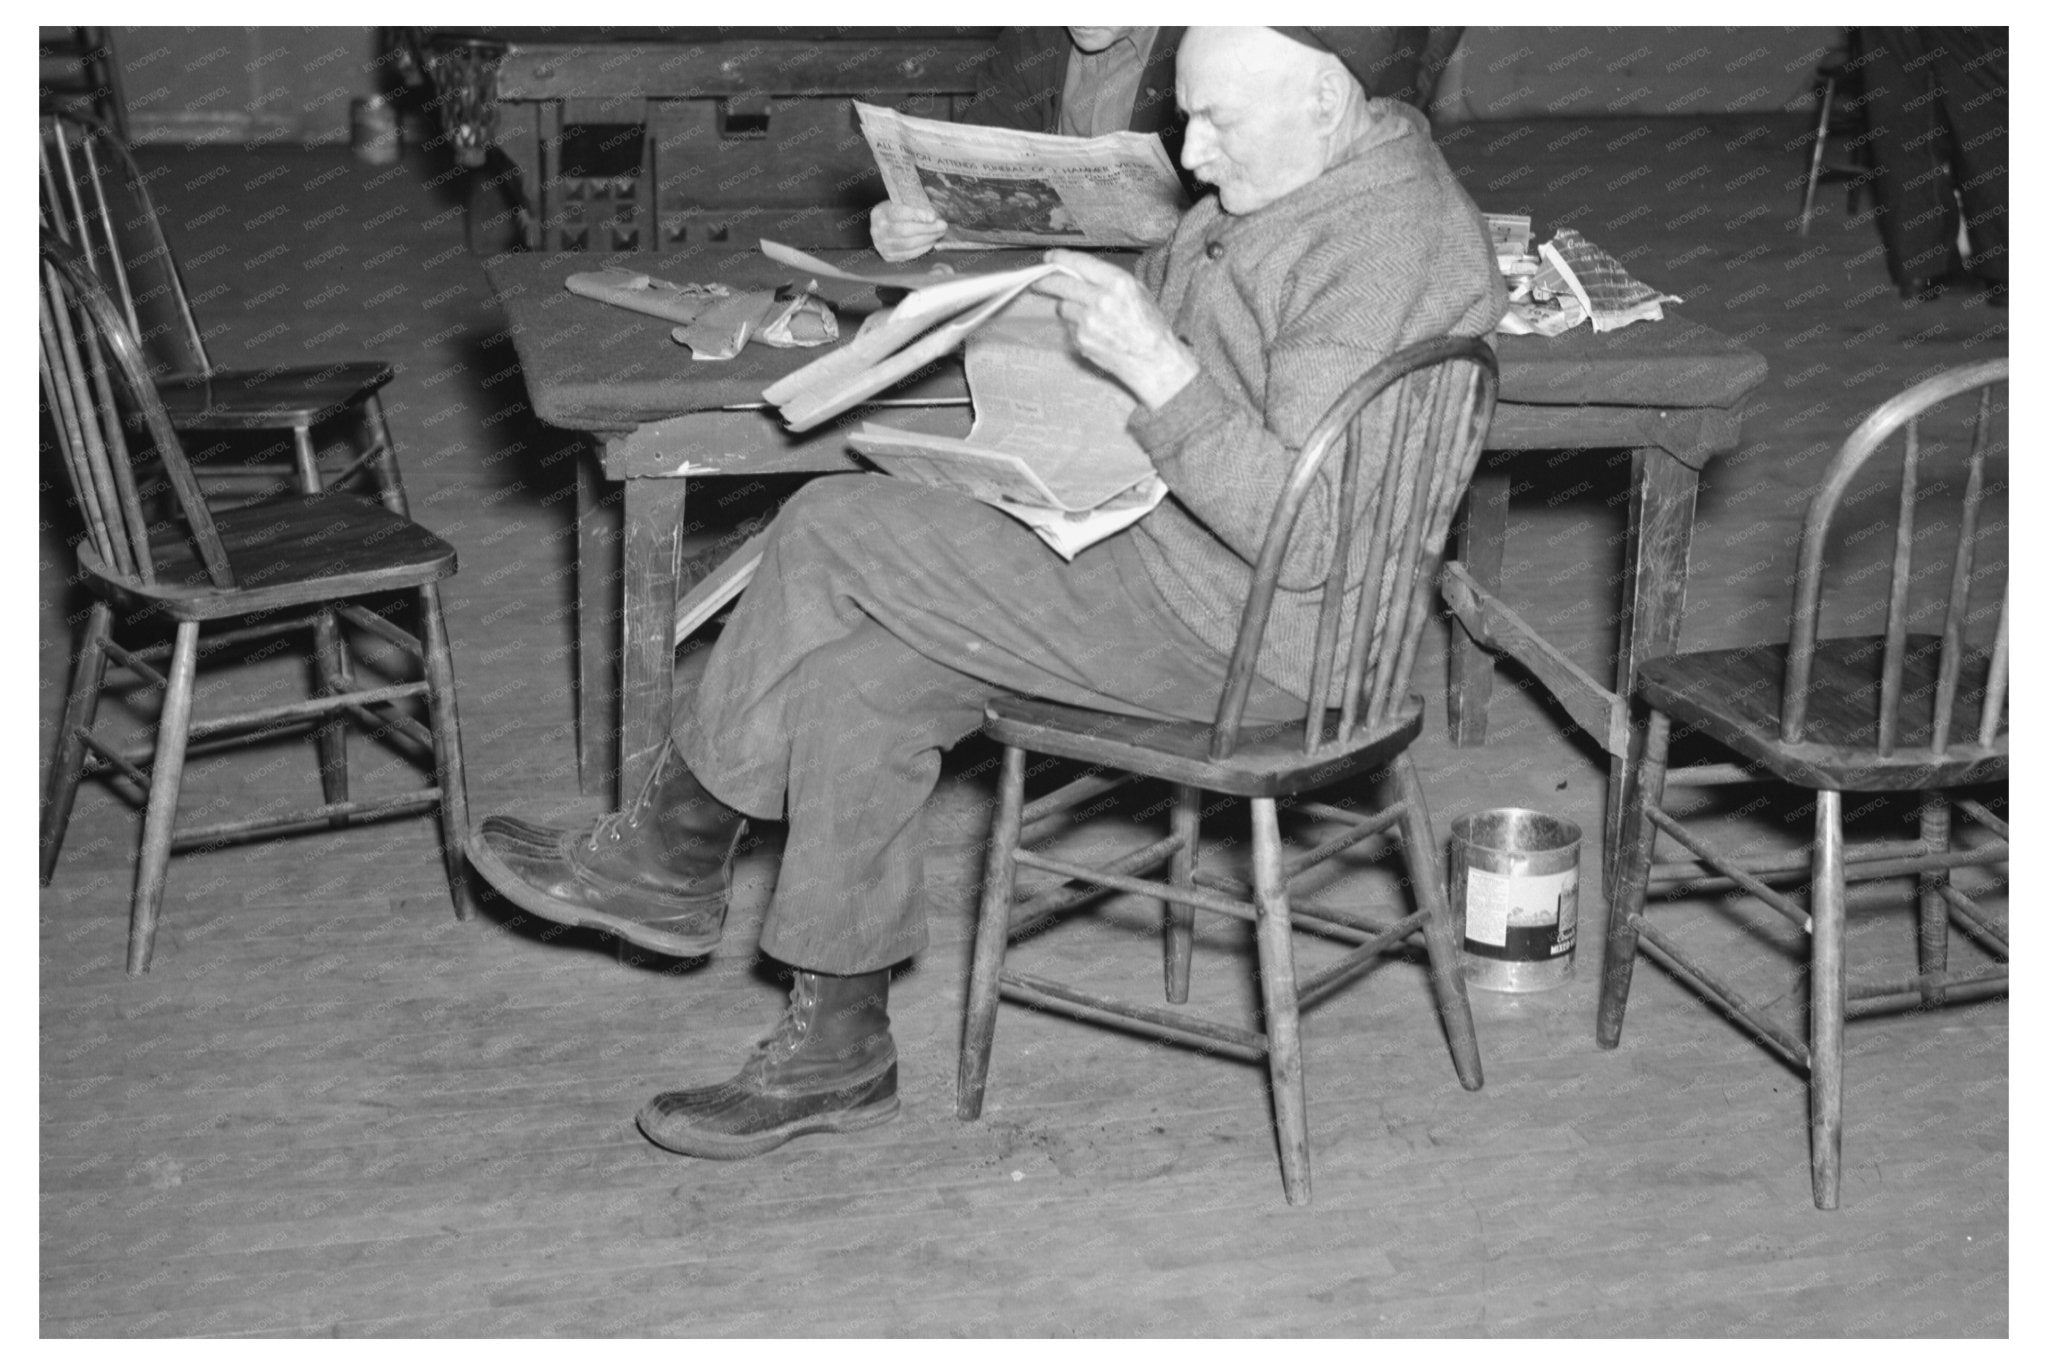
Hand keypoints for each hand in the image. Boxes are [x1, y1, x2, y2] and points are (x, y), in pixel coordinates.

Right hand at [869, 202, 948, 261]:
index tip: (933, 216)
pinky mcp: (889, 256)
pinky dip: (923, 248)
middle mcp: (878, 230)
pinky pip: (909, 254)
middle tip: (942, 225)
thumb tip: (934, 214)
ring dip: (928, 239)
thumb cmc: (895, 214)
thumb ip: (914, 206)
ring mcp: (882, 245)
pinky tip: (931, 242)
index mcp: (880, 213)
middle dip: (927, 229)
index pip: (899, 213)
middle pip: (905, 231)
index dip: (917, 215)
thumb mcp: (900, 204)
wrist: (880, 228)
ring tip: (940, 233)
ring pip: (908, 244)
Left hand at [1032, 249, 1197, 409]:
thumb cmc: (1149, 325)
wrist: (1154, 360)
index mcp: (1118, 282)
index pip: (1079, 263)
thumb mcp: (1137, 291)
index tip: (1049, 258)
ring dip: (1069, 308)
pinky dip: (1077, 328)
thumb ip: (1106, 279)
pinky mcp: (1082, 340)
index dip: (1060, 258)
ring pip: (1063, 307)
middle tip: (1040, 281)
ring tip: (1089, 315)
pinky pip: (1069, 327)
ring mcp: (1089, 321)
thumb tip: (1075, 271)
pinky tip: (1096, 333)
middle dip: (1047, 282)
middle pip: (1061, 284)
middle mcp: (1101, 299)